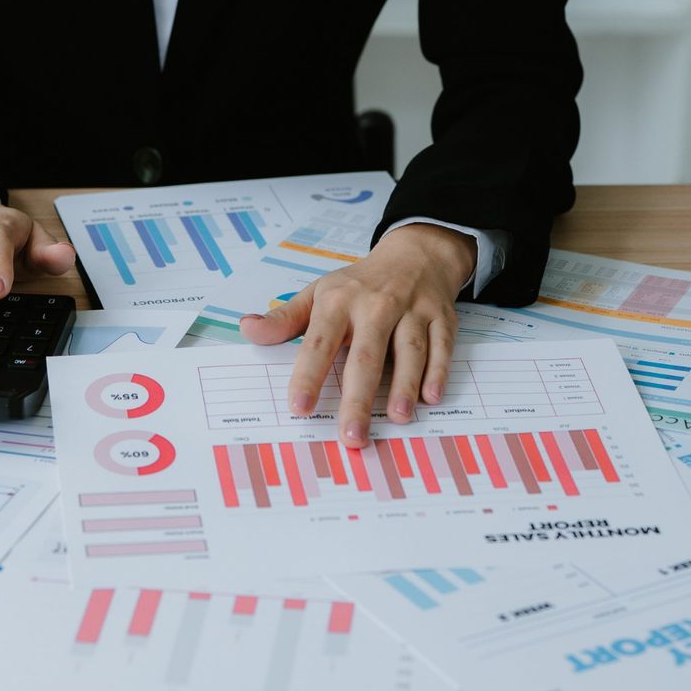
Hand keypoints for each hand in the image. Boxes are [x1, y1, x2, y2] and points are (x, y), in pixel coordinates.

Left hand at [238, 224, 475, 447]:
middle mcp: (376, 305)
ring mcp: (412, 311)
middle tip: (351, 436)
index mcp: (338, 302)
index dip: (309, 375)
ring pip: (409, 350)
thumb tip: (247, 330)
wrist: (414, 255)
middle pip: (366, 356)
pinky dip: (439, 371)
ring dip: (404, 385)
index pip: (319, 342)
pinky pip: (442, 346)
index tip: (300, 408)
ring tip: (396, 418)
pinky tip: (431, 398)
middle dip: (358, 398)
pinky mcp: (442, 318)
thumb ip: (284, 320)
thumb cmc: (359, 285)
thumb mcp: (318, 293)